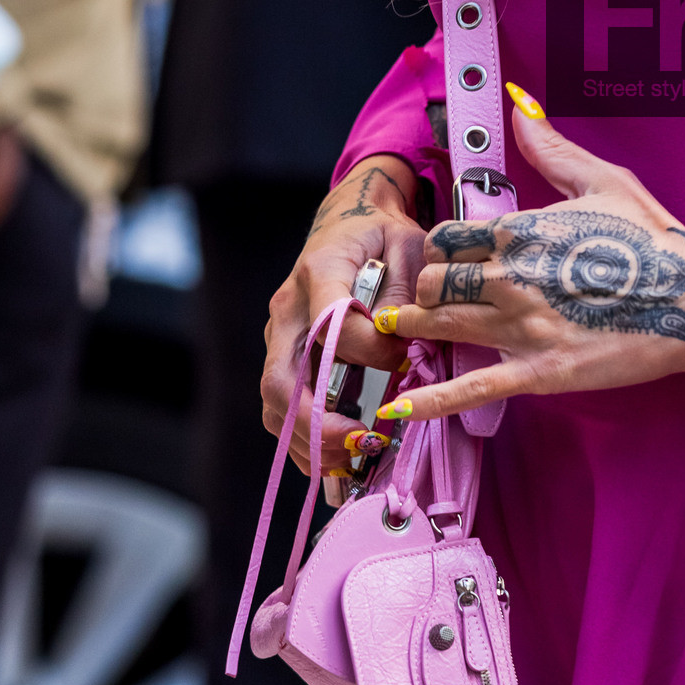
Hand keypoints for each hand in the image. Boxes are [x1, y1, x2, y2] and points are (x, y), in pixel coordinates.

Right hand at [262, 154, 430, 473]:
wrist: (349, 222)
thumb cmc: (382, 233)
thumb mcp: (408, 243)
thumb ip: (409, 288)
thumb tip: (401, 339)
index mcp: (320, 273)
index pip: (332, 326)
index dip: (371, 351)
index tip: (406, 359)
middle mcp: (289, 309)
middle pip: (281, 379)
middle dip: (317, 422)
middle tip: (360, 443)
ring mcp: (281, 335)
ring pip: (275, 402)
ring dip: (309, 440)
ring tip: (353, 461)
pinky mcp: (286, 355)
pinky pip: (282, 407)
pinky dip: (305, 440)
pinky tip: (338, 462)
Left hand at [370, 108, 684, 428]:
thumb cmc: (654, 238)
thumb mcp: (603, 180)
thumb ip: (551, 147)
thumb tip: (519, 104)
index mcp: (520, 231)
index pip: (444, 239)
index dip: (438, 251)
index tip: (446, 261)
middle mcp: (510, 276)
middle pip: (431, 283)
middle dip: (425, 290)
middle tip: (431, 299)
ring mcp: (521, 326)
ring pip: (437, 325)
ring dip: (415, 330)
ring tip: (401, 333)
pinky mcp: (539, 371)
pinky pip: (471, 387)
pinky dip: (430, 399)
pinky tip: (398, 406)